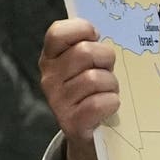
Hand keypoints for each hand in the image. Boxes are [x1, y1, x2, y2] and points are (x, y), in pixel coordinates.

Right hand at [39, 18, 119, 159]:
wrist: (88, 130)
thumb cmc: (93, 88)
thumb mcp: (87, 63)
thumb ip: (88, 44)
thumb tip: (97, 31)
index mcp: (51, 58)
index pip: (58, 32)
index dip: (82, 30)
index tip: (94, 38)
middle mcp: (48, 78)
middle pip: (85, 52)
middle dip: (105, 59)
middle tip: (106, 70)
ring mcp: (57, 101)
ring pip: (95, 78)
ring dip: (111, 84)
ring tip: (107, 91)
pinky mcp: (71, 122)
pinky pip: (100, 103)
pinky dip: (111, 102)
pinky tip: (107, 106)